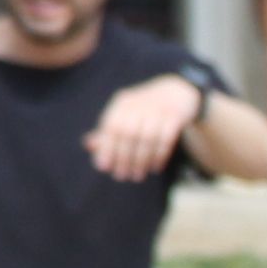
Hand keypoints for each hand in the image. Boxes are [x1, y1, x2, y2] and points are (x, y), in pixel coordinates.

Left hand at [85, 75, 207, 181]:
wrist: (176, 91)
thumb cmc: (145, 109)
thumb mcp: (125, 114)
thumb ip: (108, 130)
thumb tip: (89, 146)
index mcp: (123, 103)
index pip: (111, 126)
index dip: (106, 148)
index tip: (104, 167)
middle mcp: (139, 104)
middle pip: (128, 133)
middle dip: (124, 158)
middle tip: (122, 176)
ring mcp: (158, 109)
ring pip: (147, 138)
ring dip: (141, 160)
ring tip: (138, 176)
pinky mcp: (175, 116)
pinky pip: (166, 138)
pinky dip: (159, 155)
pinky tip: (155, 167)